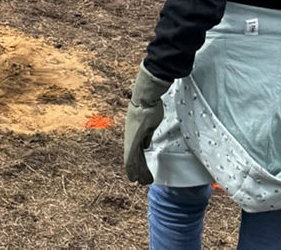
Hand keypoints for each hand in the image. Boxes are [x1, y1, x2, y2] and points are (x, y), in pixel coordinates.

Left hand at [123, 64, 171, 183]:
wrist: (145, 97)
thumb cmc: (149, 107)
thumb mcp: (149, 124)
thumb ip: (147, 135)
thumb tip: (146, 145)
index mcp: (134, 134)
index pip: (135, 152)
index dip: (138, 164)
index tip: (141, 174)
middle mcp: (130, 137)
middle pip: (133, 158)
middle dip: (138, 171)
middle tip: (142, 182)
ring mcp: (131, 138)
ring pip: (132, 160)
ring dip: (137, 172)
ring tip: (142, 182)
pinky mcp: (133, 138)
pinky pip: (131, 156)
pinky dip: (132, 167)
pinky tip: (133, 176)